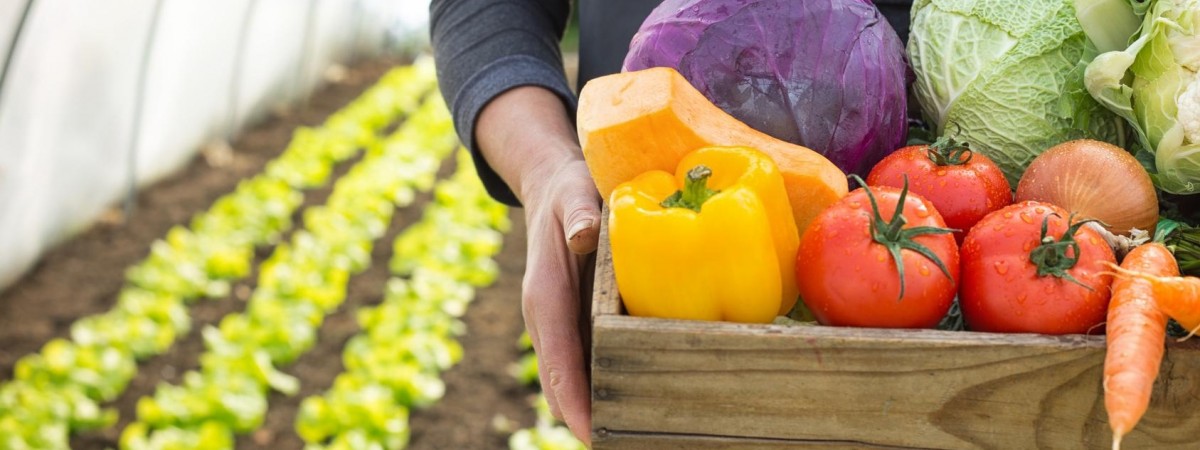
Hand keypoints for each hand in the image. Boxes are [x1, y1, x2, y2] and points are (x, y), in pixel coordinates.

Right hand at [474, 86, 600, 445]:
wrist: (552, 188)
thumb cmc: (568, 192)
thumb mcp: (574, 194)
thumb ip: (579, 215)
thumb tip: (583, 236)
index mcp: (544, 296)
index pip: (556, 358)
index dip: (571, 398)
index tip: (589, 433)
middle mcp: (548, 320)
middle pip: (561, 384)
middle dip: (585, 420)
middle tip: (621, 446)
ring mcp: (561, 326)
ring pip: (572, 380)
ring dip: (595, 412)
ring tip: (633, 439)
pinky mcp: (575, 324)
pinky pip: (586, 365)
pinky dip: (603, 390)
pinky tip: (636, 408)